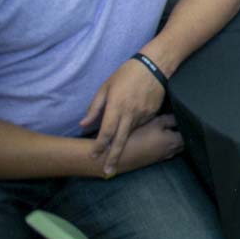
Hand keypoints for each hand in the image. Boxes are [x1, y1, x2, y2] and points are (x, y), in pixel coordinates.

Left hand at [80, 58, 165, 175]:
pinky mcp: (153, 113)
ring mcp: (143, 115)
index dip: (99, 146)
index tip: (93, 157)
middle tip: (108, 172)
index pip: (106, 132)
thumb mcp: (106, 86)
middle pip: (120, 141)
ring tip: (118, 149)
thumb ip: (95, 107)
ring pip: (131, 133)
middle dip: (114, 158)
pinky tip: (132, 123)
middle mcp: (130, 114)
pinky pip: (141, 124)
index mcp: (116, 107)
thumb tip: (84, 125)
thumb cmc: (127, 73)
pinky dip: (135, 128)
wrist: (156, 65)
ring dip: (124, 142)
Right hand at [111, 115, 184, 174]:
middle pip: (183, 142)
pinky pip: (165, 151)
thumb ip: (170, 119)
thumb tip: (180, 117)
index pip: (189, 134)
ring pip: (174, 147)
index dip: (189, 125)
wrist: (115, 156)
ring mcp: (161, 157)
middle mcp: (170, 151)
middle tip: (180, 122)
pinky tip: (159, 137)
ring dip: (174, 139)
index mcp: (174, 142)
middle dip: (183, 133)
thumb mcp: (154, 122)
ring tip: (171, 128)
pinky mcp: (152, 160)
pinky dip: (166, 144)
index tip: (188, 118)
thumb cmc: (137, 137)